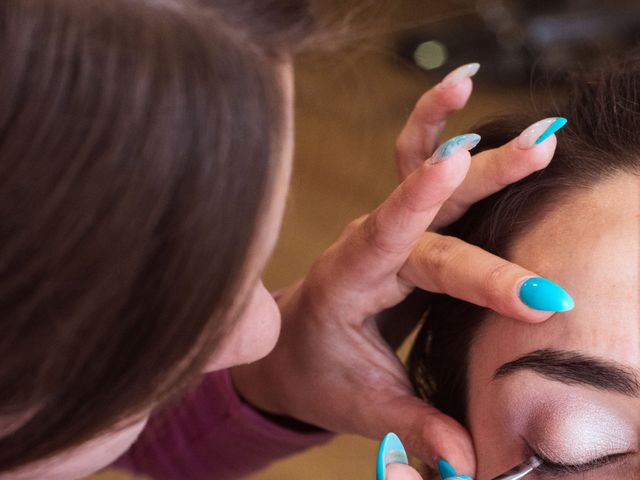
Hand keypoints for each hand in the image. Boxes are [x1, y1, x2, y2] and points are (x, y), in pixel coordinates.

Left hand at [232, 64, 563, 477]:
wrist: (287, 348)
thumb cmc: (318, 372)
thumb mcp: (362, 406)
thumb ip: (413, 426)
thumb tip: (470, 464)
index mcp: (347, 284)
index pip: (409, 260)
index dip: (473, 273)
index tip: (533, 291)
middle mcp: (363, 246)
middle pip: (429, 212)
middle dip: (486, 184)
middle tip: (543, 150)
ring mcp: (380, 229)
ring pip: (424, 176)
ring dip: (474, 143)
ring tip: (530, 120)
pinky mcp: (395, 225)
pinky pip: (410, 166)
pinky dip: (432, 126)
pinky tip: (462, 90)